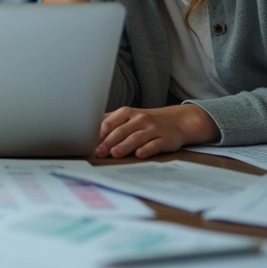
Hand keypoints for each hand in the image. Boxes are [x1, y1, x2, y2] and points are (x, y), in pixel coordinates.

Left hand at [93, 105, 219, 158]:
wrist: (178, 121)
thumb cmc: (146, 122)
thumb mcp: (129, 118)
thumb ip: (111, 124)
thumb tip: (89, 134)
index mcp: (128, 113)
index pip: (111, 121)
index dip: (100, 132)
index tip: (89, 142)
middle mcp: (140, 119)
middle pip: (122, 130)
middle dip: (109, 142)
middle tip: (99, 152)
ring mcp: (153, 129)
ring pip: (136, 137)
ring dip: (124, 146)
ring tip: (115, 154)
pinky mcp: (165, 139)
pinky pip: (155, 144)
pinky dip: (147, 149)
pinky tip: (139, 154)